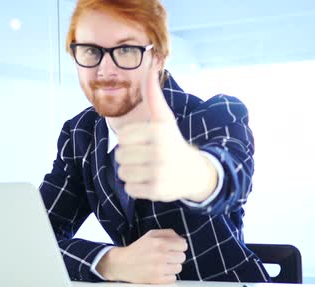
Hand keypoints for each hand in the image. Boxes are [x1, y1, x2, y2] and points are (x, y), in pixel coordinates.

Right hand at [96, 229, 187, 283]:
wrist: (122, 263)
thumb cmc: (138, 248)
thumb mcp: (151, 234)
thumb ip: (168, 233)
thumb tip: (182, 240)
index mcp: (160, 242)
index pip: (183, 245)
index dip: (179, 246)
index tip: (173, 248)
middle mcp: (161, 255)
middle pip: (182, 257)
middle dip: (176, 256)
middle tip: (166, 256)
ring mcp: (159, 269)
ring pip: (179, 268)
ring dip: (172, 266)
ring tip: (163, 264)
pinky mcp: (157, 280)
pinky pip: (173, 278)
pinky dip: (168, 276)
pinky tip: (161, 272)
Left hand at [115, 62, 217, 201]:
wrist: (194, 172)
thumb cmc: (173, 142)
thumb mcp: (165, 119)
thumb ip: (154, 96)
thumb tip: (151, 67)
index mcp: (160, 131)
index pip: (122, 137)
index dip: (129, 141)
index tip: (144, 142)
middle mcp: (161, 151)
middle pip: (120, 156)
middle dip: (128, 158)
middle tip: (145, 158)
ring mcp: (159, 172)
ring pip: (122, 173)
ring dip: (130, 173)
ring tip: (146, 169)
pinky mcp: (157, 190)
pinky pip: (129, 189)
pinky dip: (136, 187)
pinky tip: (149, 181)